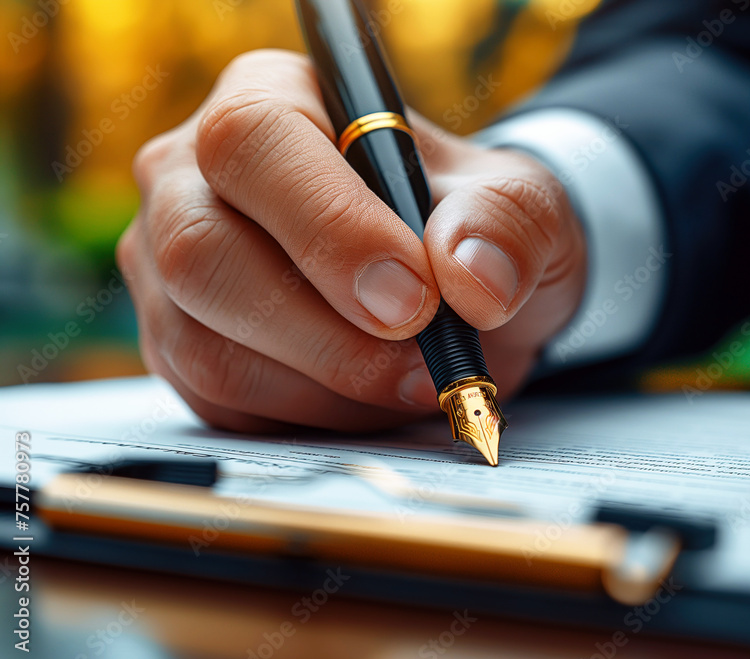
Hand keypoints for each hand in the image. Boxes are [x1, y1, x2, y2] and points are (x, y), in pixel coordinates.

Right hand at [116, 49, 586, 432]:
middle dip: (326, 332)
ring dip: (328, 386)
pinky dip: (311, 417)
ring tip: (414, 382)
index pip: (254, 142)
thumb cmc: (471, 226)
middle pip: (203, 253)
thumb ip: (507, 224)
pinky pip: (221, 402)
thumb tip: (470, 276)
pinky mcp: (182, 345)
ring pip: (206, 346)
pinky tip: (370, 397)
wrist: (457, 292)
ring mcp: (174, 267)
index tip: (413, 300)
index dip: (330, 228)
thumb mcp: (523, 206)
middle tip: (422, 365)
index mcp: (274, 98)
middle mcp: (197, 175)